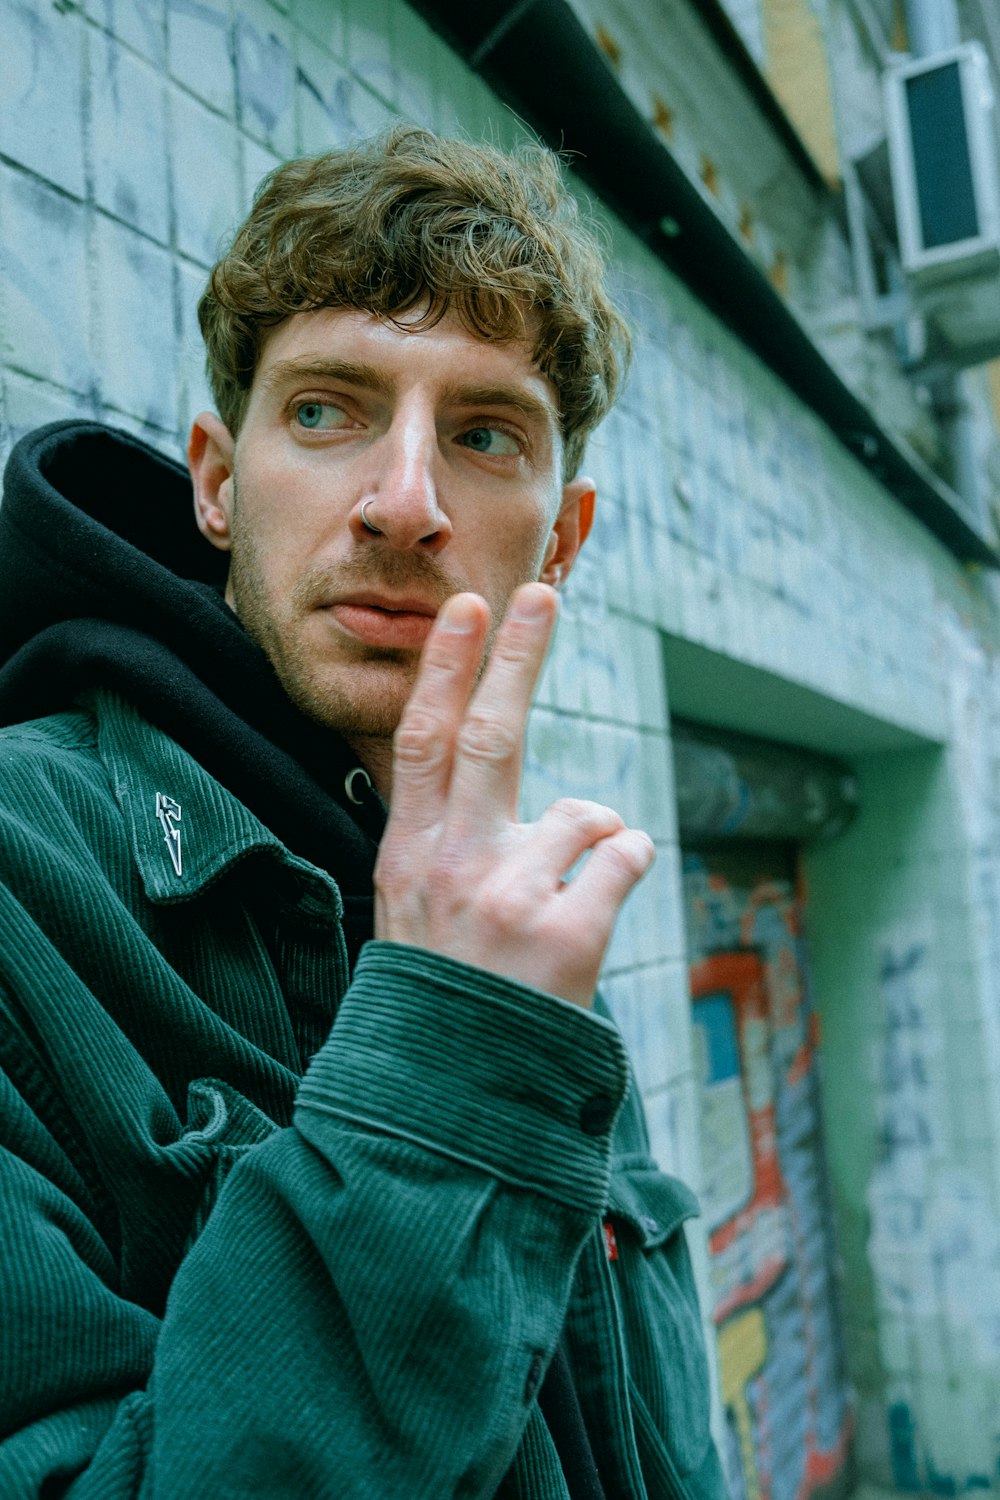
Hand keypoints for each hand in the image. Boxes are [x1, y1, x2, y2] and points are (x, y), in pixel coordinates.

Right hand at [373, 583, 654, 1007]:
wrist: (452, 1098)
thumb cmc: (446, 992)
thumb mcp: (416, 913)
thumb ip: (460, 846)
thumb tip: (560, 803)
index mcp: (410, 857)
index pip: (424, 743)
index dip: (447, 671)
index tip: (467, 610)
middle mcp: (453, 867)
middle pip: (492, 737)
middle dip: (516, 657)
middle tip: (538, 594)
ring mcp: (509, 900)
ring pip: (585, 814)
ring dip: (593, 838)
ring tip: (564, 899)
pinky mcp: (567, 937)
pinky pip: (625, 856)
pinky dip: (627, 866)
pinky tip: (598, 911)